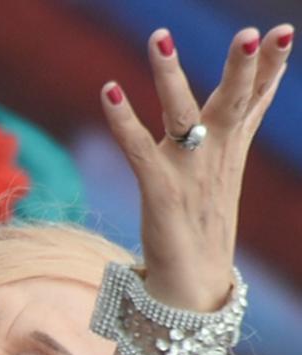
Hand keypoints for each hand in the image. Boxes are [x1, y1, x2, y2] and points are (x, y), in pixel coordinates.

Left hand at [101, 25, 292, 310]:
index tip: (285, 31)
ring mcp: (186, 173)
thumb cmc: (202, 225)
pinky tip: (108, 90)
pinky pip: (137, 148)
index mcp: (231, 151)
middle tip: (252, 33)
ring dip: (171, 76)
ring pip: (182, 116)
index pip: (255, 101)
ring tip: (160, 37)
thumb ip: (235, 132)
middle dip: (243, 68)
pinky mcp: (157, 190)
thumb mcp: (224, 172)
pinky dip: (122, 120)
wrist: (192, 285)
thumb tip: (254, 98)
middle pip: (231, 104)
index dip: (271, 67)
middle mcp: (214, 157)